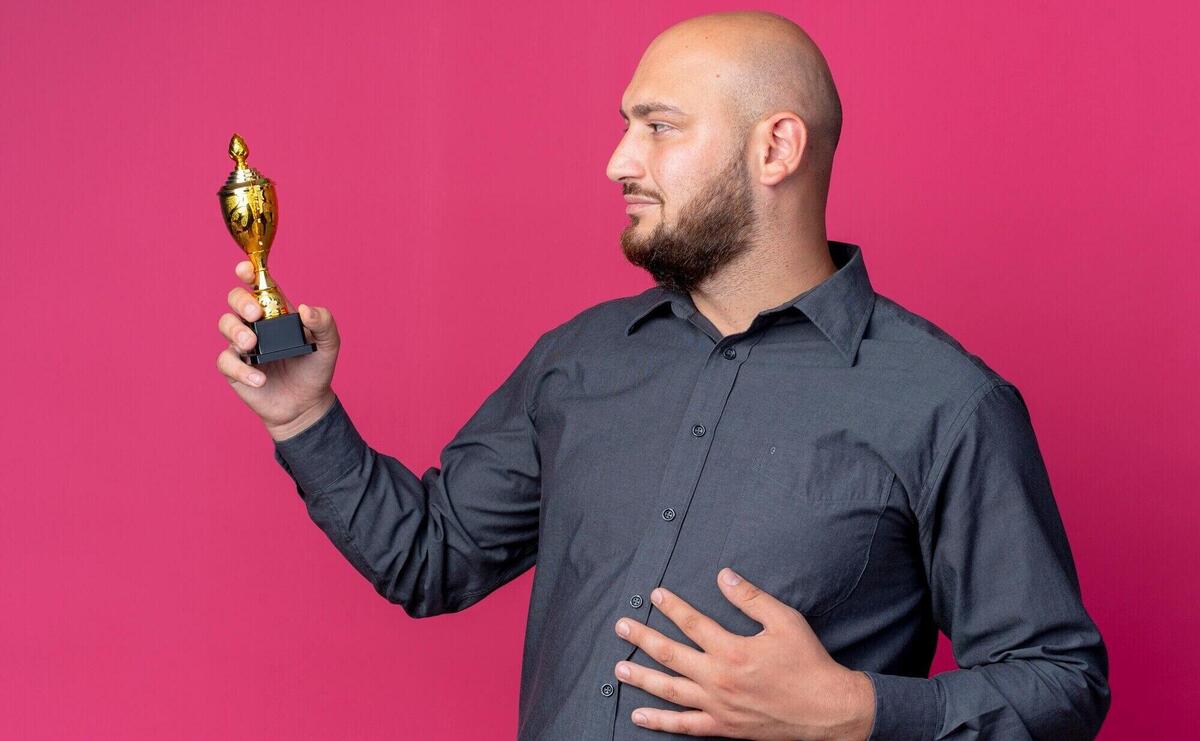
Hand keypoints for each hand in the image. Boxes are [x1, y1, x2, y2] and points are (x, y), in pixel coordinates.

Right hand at [215, 260, 338, 439]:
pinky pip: (226, 361)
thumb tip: (305, 309)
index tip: (245, 269)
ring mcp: (243, 345)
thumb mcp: (329, 344)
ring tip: (252, 346)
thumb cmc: (315, 368)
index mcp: (276, 311)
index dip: (248, 272)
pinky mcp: (235, 369)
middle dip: (240, 301)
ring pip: (225, 325)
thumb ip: (324, 323)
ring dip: (235, 331)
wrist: (307, 403)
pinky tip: (260, 378)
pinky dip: (241, 369)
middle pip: (235, 299)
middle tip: (255, 316)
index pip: (259, 285)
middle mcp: (256, 324)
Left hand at [613, 567, 875, 739]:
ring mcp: (718, 706)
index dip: (671, 607)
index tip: (654, 594)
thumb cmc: (808, 663)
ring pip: (670, 690)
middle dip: (643, 638)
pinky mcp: (723, 727)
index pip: (692, 623)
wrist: (827, 711)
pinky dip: (659, 721)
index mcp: (733, 650)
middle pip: (671, 655)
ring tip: (618, 668)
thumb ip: (751, 598)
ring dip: (642, 678)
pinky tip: (638, 716)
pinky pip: (684, 725)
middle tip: (621, 626)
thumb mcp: (785, 621)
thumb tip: (723, 576)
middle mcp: (719, 679)